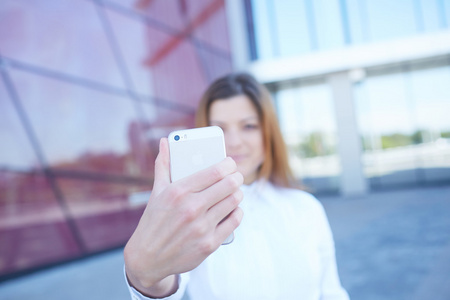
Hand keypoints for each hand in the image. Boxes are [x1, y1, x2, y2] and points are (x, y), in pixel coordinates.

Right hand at [124, 138, 243, 296]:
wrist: (147, 258)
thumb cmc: (153, 221)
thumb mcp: (156, 192)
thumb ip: (163, 164)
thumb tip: (164, 141)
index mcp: (178, 191)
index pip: (215, 171)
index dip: (229, 164)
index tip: (230, 163)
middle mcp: (191, 208)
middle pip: (229, 184)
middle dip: (237, 177)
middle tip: (236, 177)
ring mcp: (201, 227)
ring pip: (234, 201)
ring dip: (238, 194)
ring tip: (234, 191)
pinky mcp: (209, 244)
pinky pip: (234, 221)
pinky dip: (237, 212)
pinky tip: (233, 209)